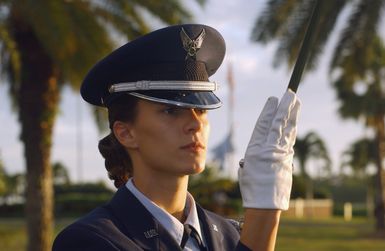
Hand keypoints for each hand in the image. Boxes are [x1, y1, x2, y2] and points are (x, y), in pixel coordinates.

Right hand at [238, 90, 300, 209]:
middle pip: (277, 124)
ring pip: (286, 130)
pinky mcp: (288, 160)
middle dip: (284, 108)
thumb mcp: (246, 169)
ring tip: (295, 102)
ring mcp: (279, 154)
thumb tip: (257, 154)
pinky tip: (294, 121)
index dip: (268, 111)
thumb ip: (252, 157)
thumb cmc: (252, 188)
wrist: (264, 205)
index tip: (272, 100)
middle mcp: (267, 149)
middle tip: (290, 94)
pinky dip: (292, 129)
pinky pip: (289, 140)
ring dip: (291, 115)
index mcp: (254, 150)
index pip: (262, 125)